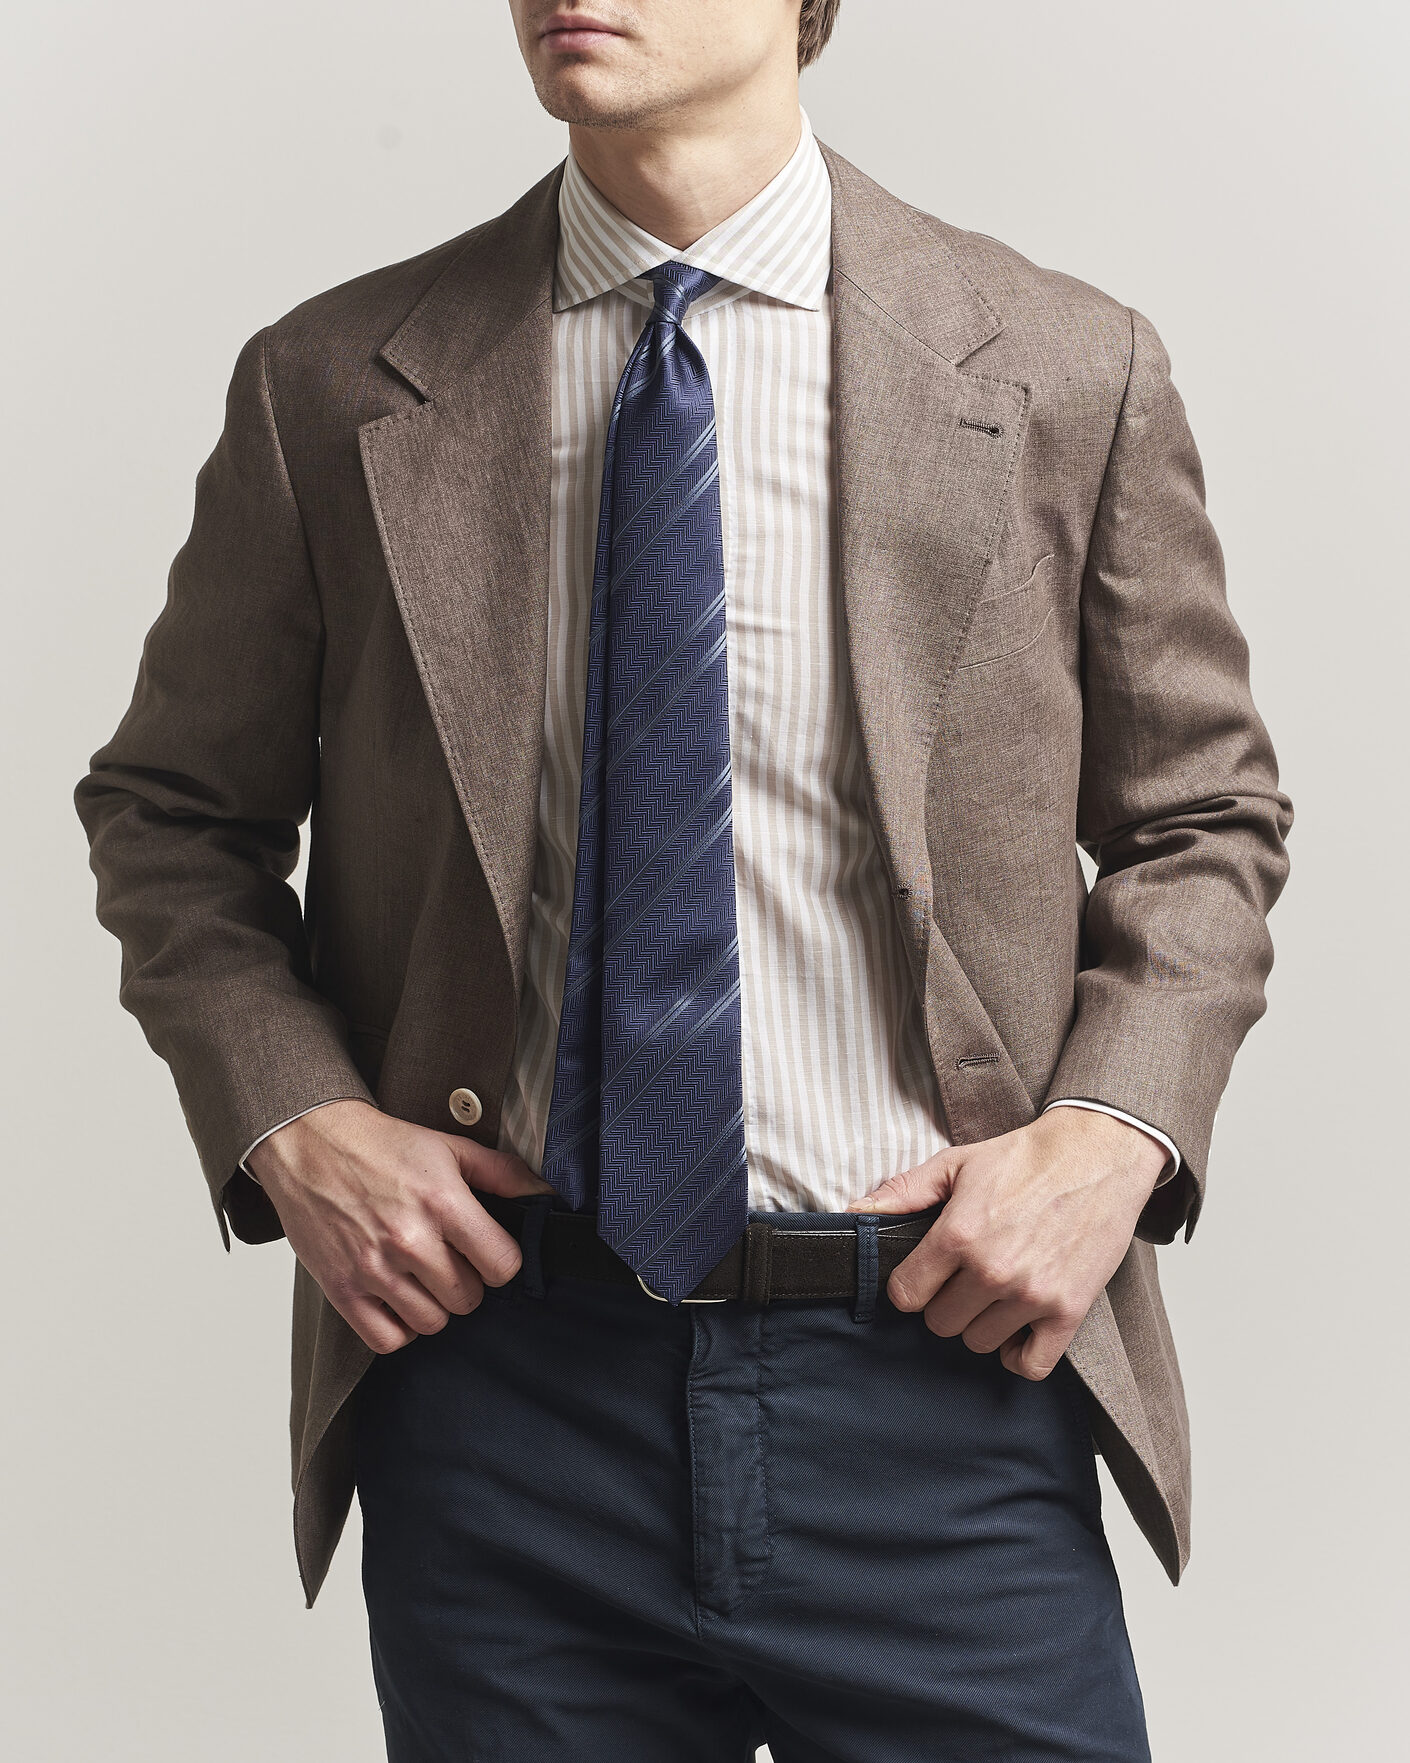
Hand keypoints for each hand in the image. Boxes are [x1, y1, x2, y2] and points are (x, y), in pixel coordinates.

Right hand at [247, 1099, 552, 1353]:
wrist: (310, 1143)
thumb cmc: (380, 1146)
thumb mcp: (450, 1148)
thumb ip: (503, 1174)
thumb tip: (546, 1195)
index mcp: (442, 1202)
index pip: (503, 1266)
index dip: (501, 1263)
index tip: (487, 1253)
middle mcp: (409, 1240)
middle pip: (468, 1299)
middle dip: (466, 1282)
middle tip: (449, 1259)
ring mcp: (373, 1268)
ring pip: (432, 1322)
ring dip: (434, 1305)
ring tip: (421, 1276)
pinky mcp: (342, 1289)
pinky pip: (388, 1340)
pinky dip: (399, 1328)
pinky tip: (398, 1300)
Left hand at [847, 1109, 1168, 1379]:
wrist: (1097, 1154)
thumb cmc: (1027, 1158)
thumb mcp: (957, 1163)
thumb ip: (904, 1191)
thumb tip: (857, 1211)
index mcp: (958, 1234)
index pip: (906, 1295)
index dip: (911, 1286)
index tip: (925, 1276)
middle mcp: (992, 1270)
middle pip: (941, 1323)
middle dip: (947, 1302)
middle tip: (965, 1278)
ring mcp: (1031, 1294)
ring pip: (980, 1343)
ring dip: (983, 1323)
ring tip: (996, 1291)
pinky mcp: (1068, 1310)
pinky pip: (1030, 1364)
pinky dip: (1020, 1355)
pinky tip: (1018, 1327)